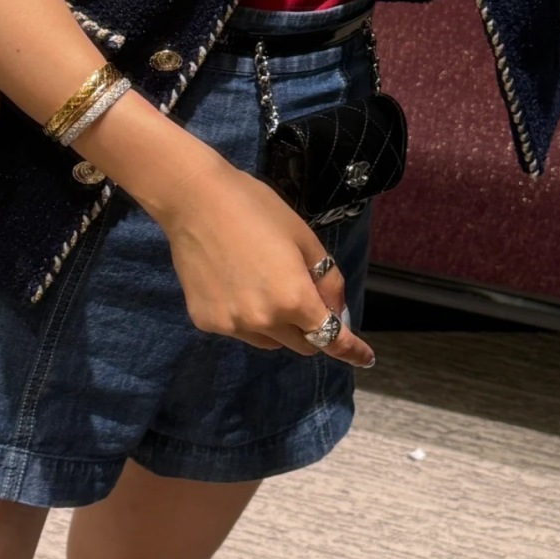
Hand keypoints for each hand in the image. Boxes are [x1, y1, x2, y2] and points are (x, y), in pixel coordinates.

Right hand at [158, 153, 376, 366]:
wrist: (194, 200)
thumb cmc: (255, 209)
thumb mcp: (305, 239)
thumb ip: (326, 280)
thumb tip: (333, 311)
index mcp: (294, 299)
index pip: (331, 338)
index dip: (351, 351)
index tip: (365, 358)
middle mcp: (264, 321)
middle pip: (301, 345)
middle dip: (311, 330)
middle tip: (303, 299)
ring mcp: (232, 325)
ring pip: (269, 341)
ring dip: (277, 326)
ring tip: (262, 285)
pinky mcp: (206, 322)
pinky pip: (238, 330)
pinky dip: (245, 317)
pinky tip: (233, 283)